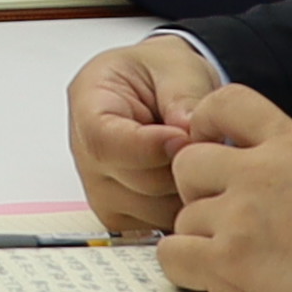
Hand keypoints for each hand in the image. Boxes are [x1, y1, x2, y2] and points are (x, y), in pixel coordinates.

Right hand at [67, 34, 227, 239]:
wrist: (161, 90)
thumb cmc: (162, 75)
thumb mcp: (176, 66)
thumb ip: (183, 96)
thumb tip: (188, 134)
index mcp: (88, 105)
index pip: (105, 142)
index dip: (149, 147)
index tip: (184, 138)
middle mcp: (86, 155)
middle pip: (137, 183)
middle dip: (182, 167)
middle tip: (205, 141)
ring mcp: (102, 192)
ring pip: (156, 211)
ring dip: (187, 190)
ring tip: (195, 157)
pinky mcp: (122, 217)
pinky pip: (161, 225)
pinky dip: (183, 207)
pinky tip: (189, 179)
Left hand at [149, 78, 291, 291]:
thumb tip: (273, 187)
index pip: (229, 102)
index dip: (207, 123)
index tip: (208, 144)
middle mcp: (258, 173)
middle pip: (188, 164)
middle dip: (197, 192)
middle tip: (221, 221)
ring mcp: (238, 217)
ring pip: (182, 217)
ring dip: (199, 241)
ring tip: (235, 265)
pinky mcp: (226, 262)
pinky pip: (173, 255)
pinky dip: (185, 270)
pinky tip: (214, 281)